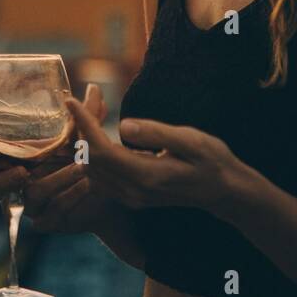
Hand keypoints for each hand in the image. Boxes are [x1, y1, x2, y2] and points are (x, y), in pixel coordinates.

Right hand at [0, 83, 115, 233]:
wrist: (110, 188)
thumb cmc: (85, 156)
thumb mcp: (84, 133)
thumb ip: (86, 114)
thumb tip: (93, 88)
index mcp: (13, 159)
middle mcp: (17, 184)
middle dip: (0, 182)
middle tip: (21, 171)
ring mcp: (30, 205)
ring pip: (29, 199)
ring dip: (54, 181)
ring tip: (79, 168)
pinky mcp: (47, 221)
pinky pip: (51, 214)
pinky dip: (69, 197)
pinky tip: (86, 185)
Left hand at [65, 96, 250, 218]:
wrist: (225, 192)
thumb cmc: (212, 160)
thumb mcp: (191, 140)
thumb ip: (157, 133)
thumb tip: (123, 124)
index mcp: (146, 176)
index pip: (101, 150)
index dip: (83, 124)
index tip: (71, 100)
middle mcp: (134, 191)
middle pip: (90, 159)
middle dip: (80, 128)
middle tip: (82, 99)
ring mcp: (132, 197)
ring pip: (91, 169)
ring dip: (84, 141)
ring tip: (89, 111)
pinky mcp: (132, 197)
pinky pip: (101, 176)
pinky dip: (93, 153)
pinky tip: (100, 132)